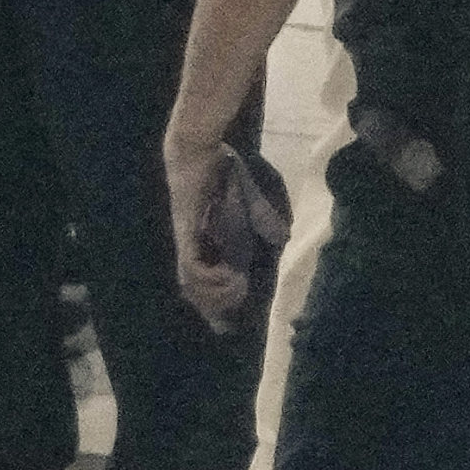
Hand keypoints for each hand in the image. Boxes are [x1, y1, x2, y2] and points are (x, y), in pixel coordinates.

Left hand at [168, 127, 251, 328]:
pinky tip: (229, 279)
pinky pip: (192, 268)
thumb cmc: (226, 173)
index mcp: (209, 241)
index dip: (219, 299)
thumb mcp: (254, 198)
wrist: (202, 153)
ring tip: (237, 294)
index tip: (231, 317)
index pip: (210, 278)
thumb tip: (283, 238)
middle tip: (233, 316)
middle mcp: (196, 246)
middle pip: (197, 289)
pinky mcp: (187, 234)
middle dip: (214, 308)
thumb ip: (265, 219)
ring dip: (213, 295)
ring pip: (192, 284)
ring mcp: (189, 241)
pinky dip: (209, 279)